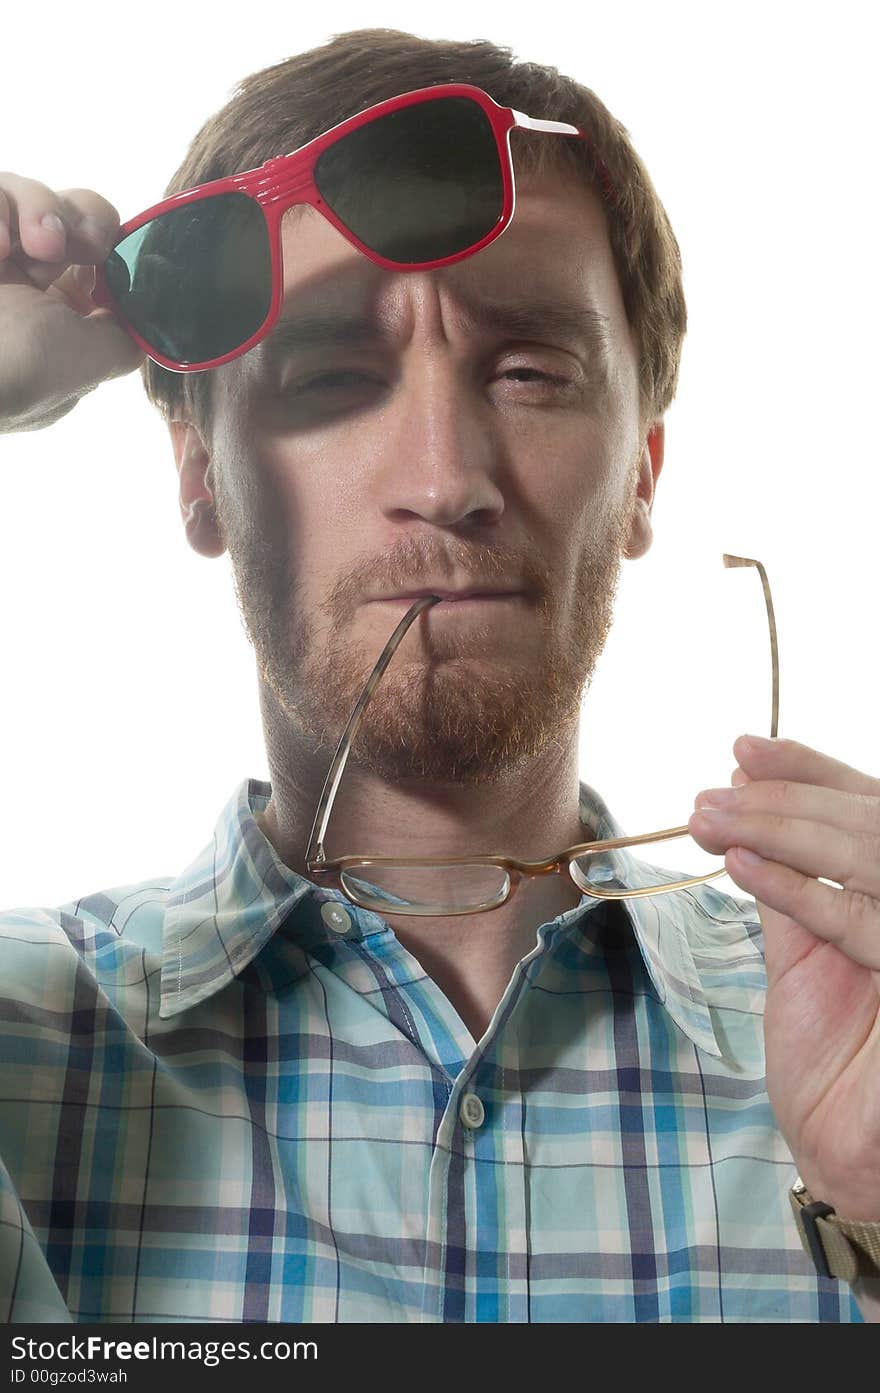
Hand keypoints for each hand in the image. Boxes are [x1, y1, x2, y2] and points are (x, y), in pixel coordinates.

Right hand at [0, 171, 143, 431]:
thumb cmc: (23, 373)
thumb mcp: (94, 361)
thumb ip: (123, 335)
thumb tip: (139, 313)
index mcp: (56, 316)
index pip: (88, 252)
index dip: (102, 234)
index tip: (104, 245)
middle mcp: (18, 283)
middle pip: (62, 211)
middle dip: (78, 215)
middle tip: (77, 240)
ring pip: (20, 193)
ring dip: (37, 209)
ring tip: (30, 245)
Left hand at [688, 735, 879, 1221]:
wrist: (848, 1153)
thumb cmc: (833, 1058)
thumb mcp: (805, 954)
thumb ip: (793, 887)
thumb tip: (751, 815)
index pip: (867, 809)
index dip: (810, 772)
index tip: (743, 751)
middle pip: (867, 822)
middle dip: (782, 797)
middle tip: (710, 793)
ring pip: (865, 855)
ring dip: (778, 828)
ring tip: (709, 818)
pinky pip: (859, 921)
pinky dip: (796, 889)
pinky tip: (742, 865)